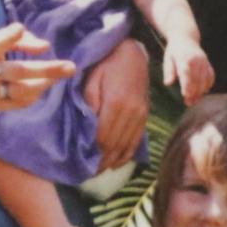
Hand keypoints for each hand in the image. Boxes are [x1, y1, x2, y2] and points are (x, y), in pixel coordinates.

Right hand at [0, 22, 74, 111]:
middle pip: (17, 71)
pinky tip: (43, 87)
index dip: (9, 36)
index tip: (19, 29)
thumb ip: (18, 39)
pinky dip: (32, 97)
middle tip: (70, 67)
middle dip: (45, 70)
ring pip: (19, 91)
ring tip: (59, 76)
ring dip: (42, 85)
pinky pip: (16, 104)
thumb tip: (46, 46)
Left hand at [84, 39, 148, 169]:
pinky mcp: (145, 115)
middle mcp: (132, 112)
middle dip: (101, 161)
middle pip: (115, 145)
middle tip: (87, 172)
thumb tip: (87, 127)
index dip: (93, 152)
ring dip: (113, 161)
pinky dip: (127, 155)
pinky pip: (137, 141)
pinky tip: (116, 163)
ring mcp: (141, 115)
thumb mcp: (92, 80)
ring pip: (126, 146)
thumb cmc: (106, 64)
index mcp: (116, 103)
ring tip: (99, 170)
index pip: (104, 137)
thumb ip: (89, 103)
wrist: (131, 54)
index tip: (82, 161)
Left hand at [163, 36, 214, 105]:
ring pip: (205, 79)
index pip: (186, 73)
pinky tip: (203, 92)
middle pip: (197, 79)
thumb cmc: (174, 50)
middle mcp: (196, 59)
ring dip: (201, 91)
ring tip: (195, 101)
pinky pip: (211, 75)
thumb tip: (167, 83)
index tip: (185, 95)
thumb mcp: (168, 58)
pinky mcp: (208, 63)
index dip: (187, 85)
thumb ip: (169, 71)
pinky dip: (208, 84)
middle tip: (189, 103)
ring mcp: (204, 61)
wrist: (186, 37)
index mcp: (184, 58)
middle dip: (194, 92)